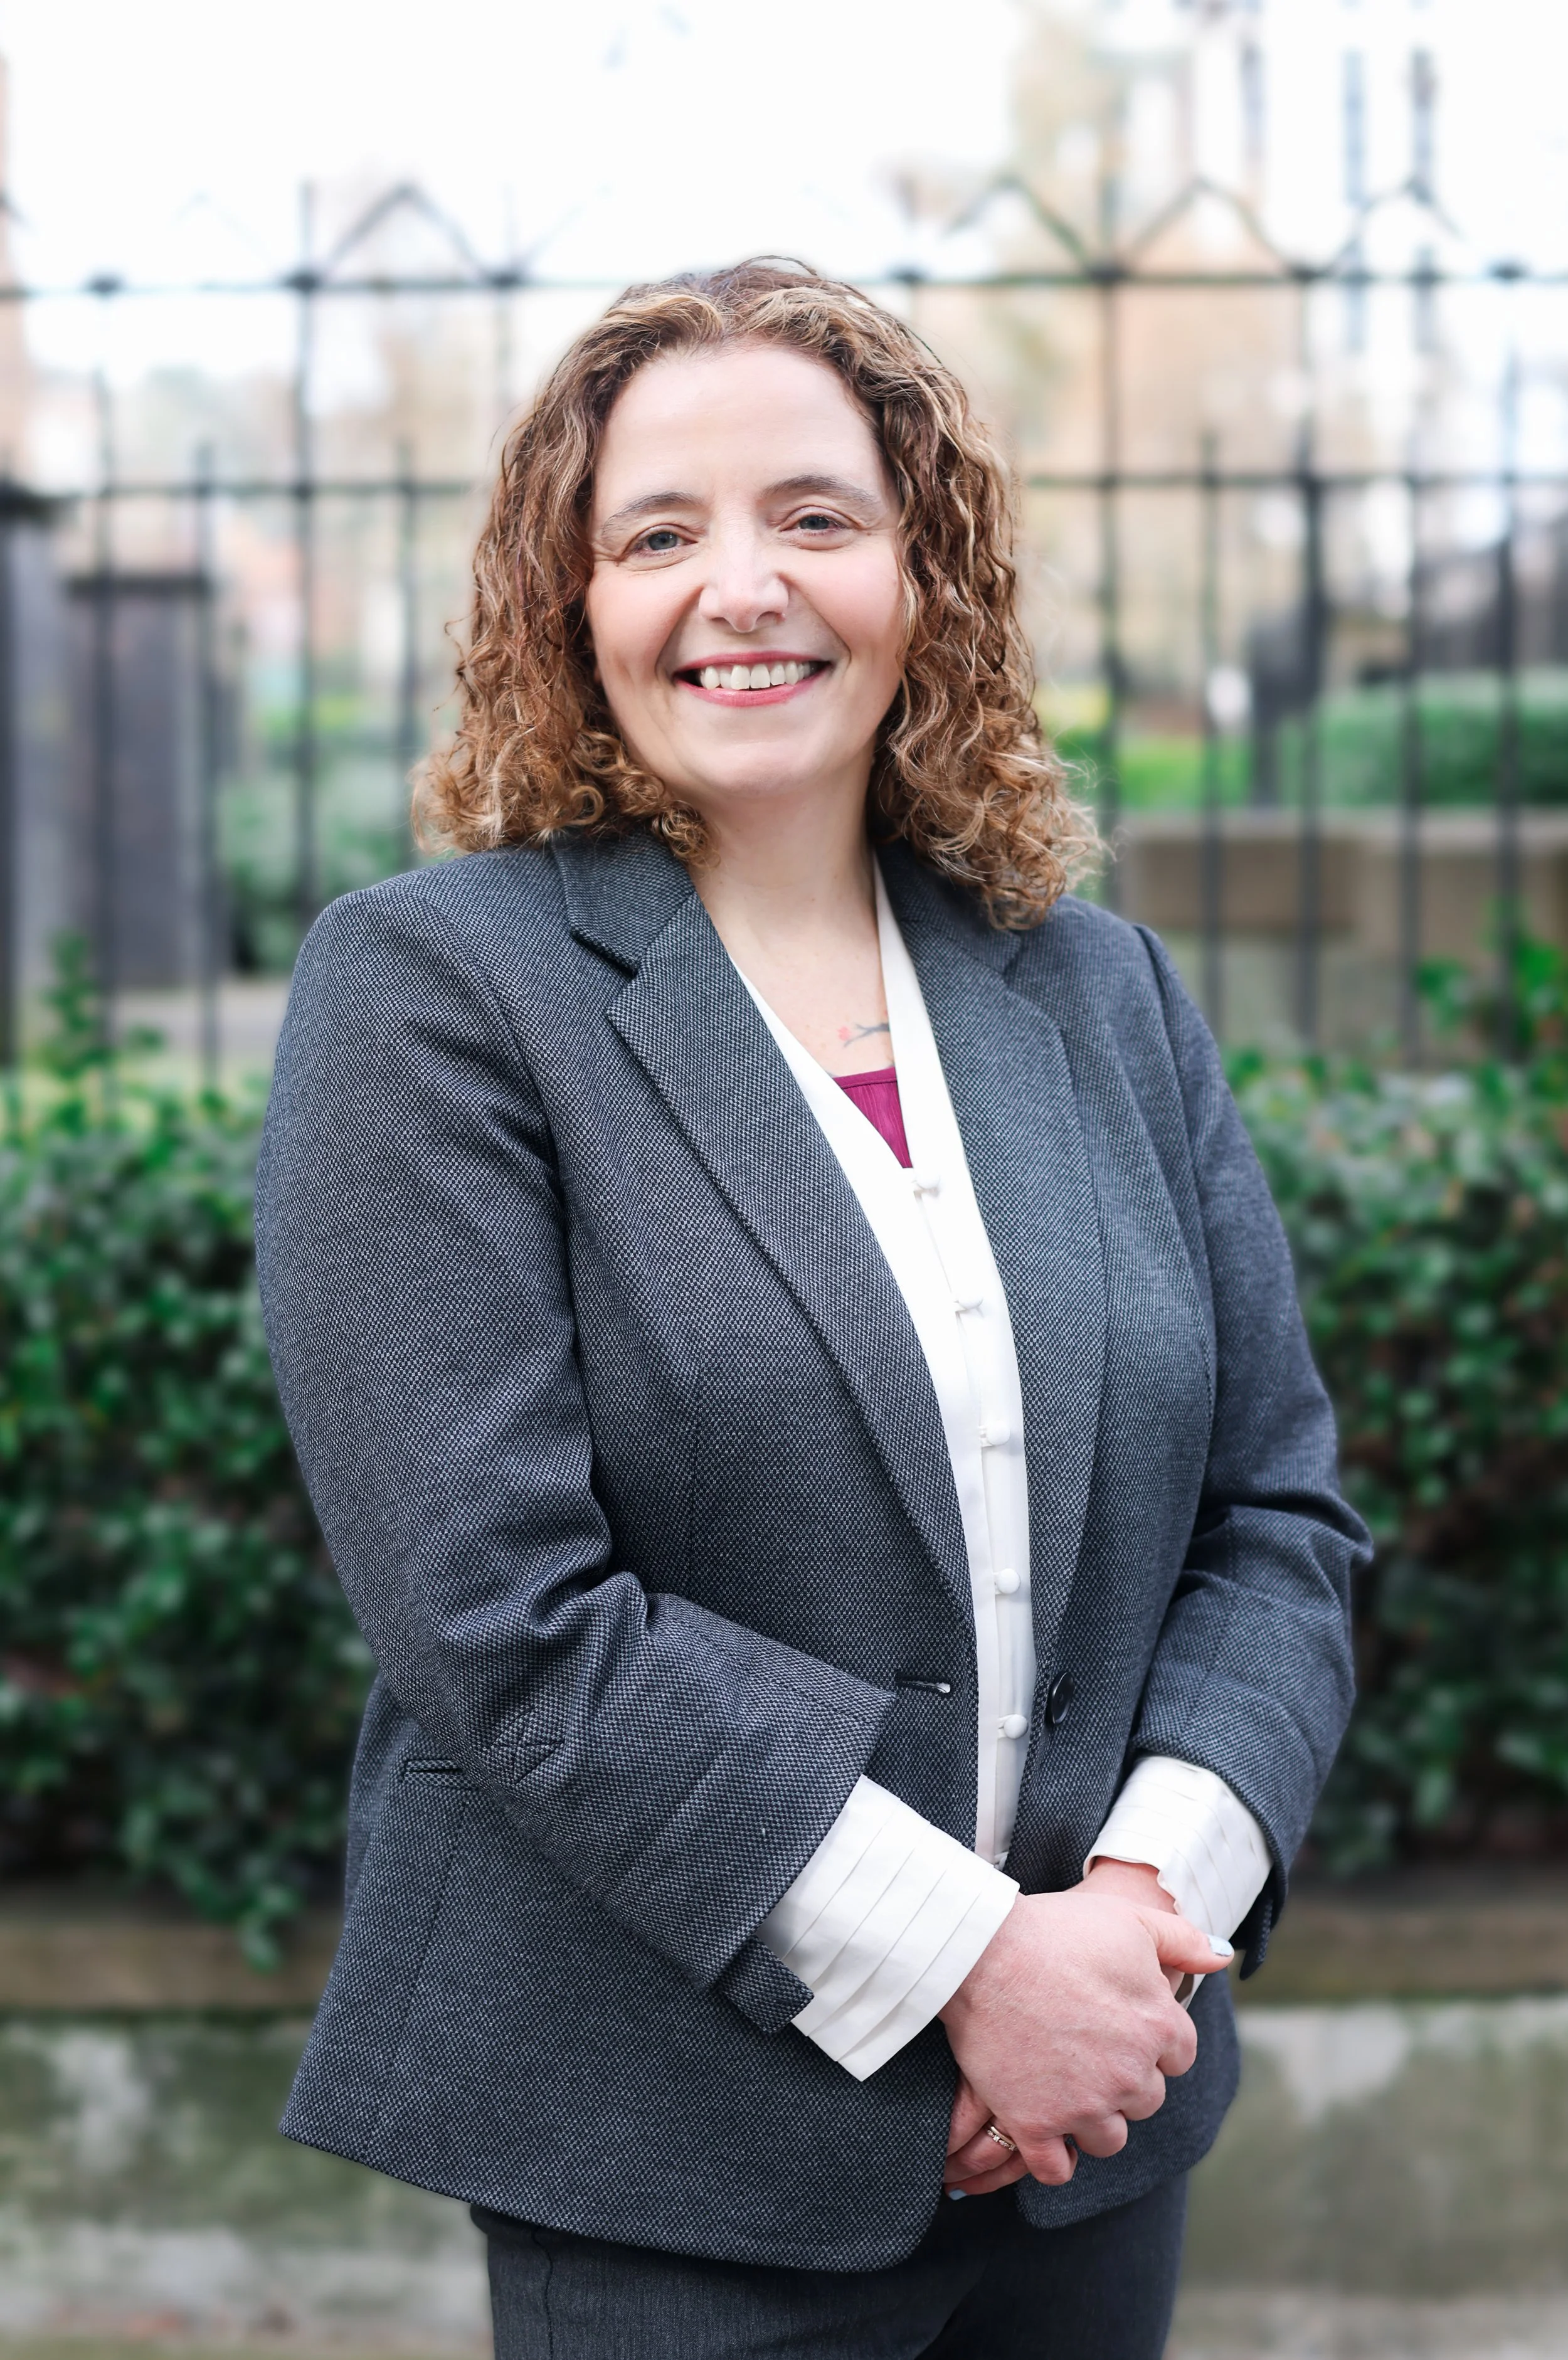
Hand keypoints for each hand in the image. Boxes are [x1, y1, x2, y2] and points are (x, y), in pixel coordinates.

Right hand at [939, 1877, 1224, 2190]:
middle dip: (1123, 2078)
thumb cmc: (1056, 1929)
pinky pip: (1057, 2168)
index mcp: (1159, 2027)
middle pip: (1146, 2099)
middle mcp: (1130, 2076)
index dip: (1152, 2039)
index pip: (1179, 2056)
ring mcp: (1082, 2105)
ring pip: (1108, 2137)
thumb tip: (1221, 1959)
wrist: (982, 1949)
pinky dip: (1054, 2155)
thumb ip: (1184, 1941)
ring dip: (1093, 2117)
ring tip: (1065, 2083)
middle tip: (1087, 2047)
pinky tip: (1044, 2129)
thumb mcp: (1130, 1919)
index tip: (1121, 2023)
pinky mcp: (1034, 2124)